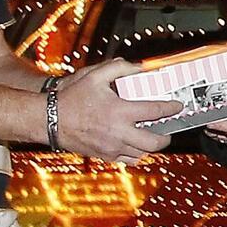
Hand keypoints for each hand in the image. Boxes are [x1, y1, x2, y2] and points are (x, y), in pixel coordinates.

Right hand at [52, 60, 172, 159]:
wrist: (49, 120)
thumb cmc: (70, 98)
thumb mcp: (94, 76)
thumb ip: (118, 68)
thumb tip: (138, 66)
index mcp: (119, 112)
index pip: (155, 111)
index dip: (171, 108)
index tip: (177, 105)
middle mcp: (119, 133)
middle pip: (155, 142)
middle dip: (167, 135)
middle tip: (169, 127)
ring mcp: (112, 147)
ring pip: (142, 153)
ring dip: (151, 145)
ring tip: (152, 134)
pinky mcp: (105, 156)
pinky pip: (128, 160)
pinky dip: (136, 154)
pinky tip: (136, 144)